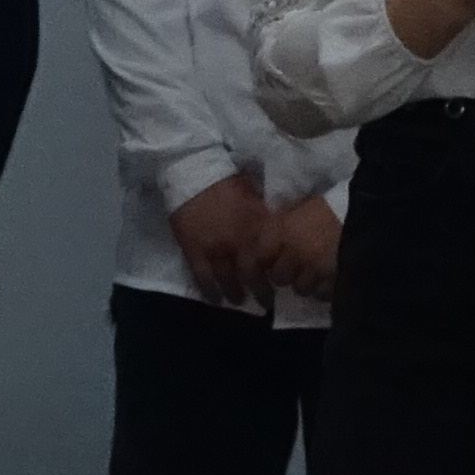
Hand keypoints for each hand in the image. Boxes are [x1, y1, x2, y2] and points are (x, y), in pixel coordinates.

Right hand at [166, 174, 272, 302]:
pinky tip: (215, 300)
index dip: (276, 272)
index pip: (270, 257)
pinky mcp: (194, 251)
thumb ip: (267, 216)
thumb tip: (280, 232)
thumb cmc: (227, 180)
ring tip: (240, 301)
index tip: (282, 281)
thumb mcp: (255, 194)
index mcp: (255, 225)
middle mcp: (238, 241)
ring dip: (236, 294)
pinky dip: (209, 292)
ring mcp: (215, 248)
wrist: (193, 170)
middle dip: (261, 292)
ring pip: (228, 280)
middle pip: (252, 274)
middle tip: (267, 303)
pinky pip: (203, 278)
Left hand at [266, 198, 345, 301]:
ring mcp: (312, 270)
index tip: (269, 261)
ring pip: (301, 288)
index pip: (259, 257)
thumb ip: (284, 221)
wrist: (365, 213)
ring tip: (316, 273)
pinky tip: (330, 279)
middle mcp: (292, 253)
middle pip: (279, 277)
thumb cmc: (331, 205)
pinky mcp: (332, 282)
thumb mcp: (302, 206)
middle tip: (295, 267)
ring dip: (306, 283)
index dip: (264, 261)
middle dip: (285, 274)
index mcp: (281, 231)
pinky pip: (321, 294)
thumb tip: (269, 232)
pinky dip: (324, 289)